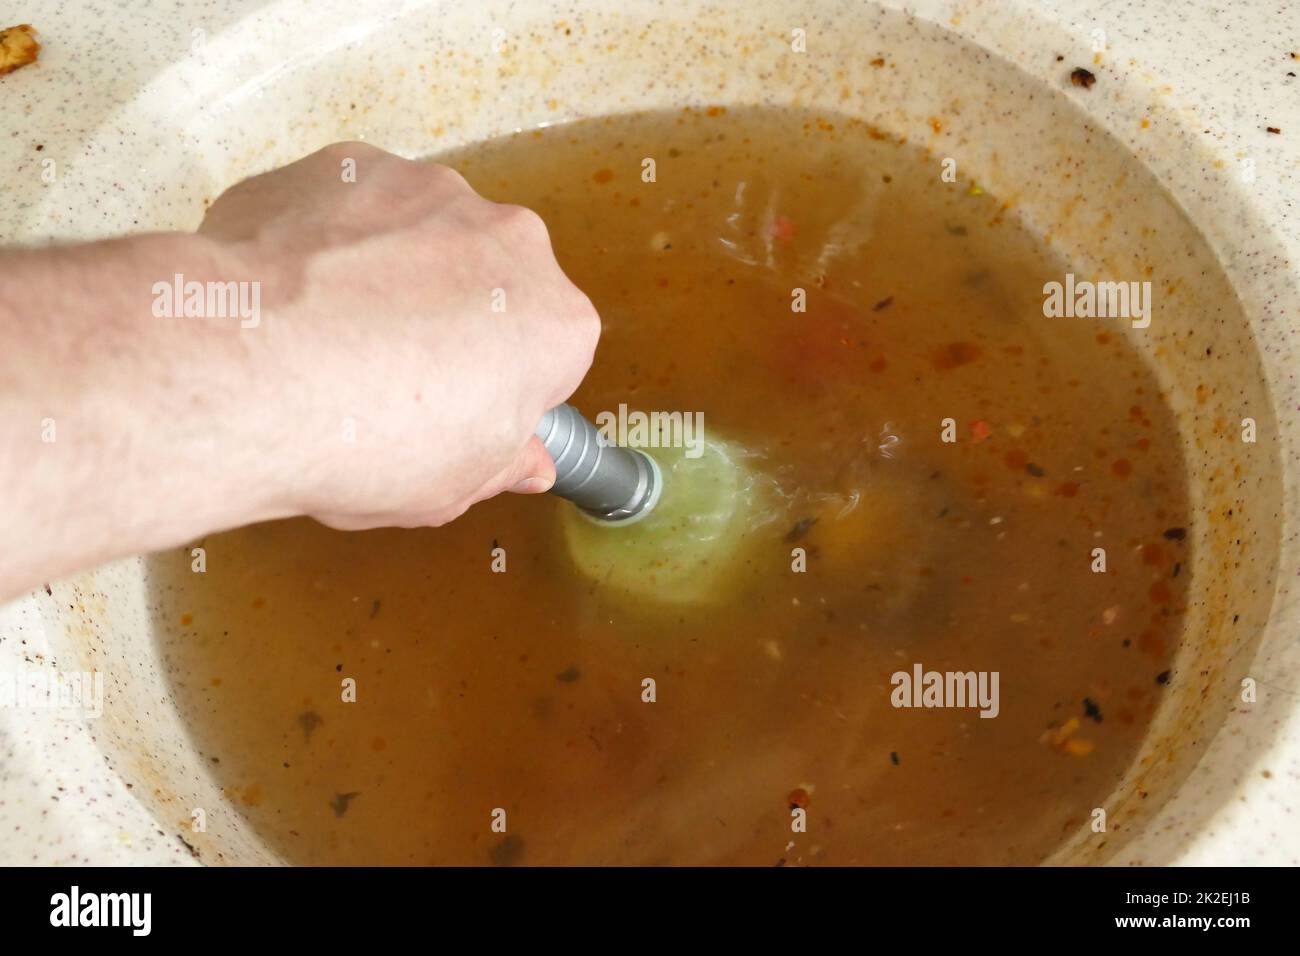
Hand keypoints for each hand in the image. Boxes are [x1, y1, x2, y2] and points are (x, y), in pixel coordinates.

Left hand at [200, 141, 599, 528]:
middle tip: (393, 378)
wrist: (246, 370)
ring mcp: (423, 191)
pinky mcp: (345, 165)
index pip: (550, 353)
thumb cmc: (360, 433)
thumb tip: (523, 461)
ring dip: (390, 273)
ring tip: (331, 338)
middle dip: (451, 319)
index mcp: (553, 322)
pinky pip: (348, 208)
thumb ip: (501, 461)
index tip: (464, 412)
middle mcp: (504, 240)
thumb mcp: (452, 487)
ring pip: (419, 234)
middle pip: (489, 281)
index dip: (502, 388)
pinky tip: (292, 299)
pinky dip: (327, 243)